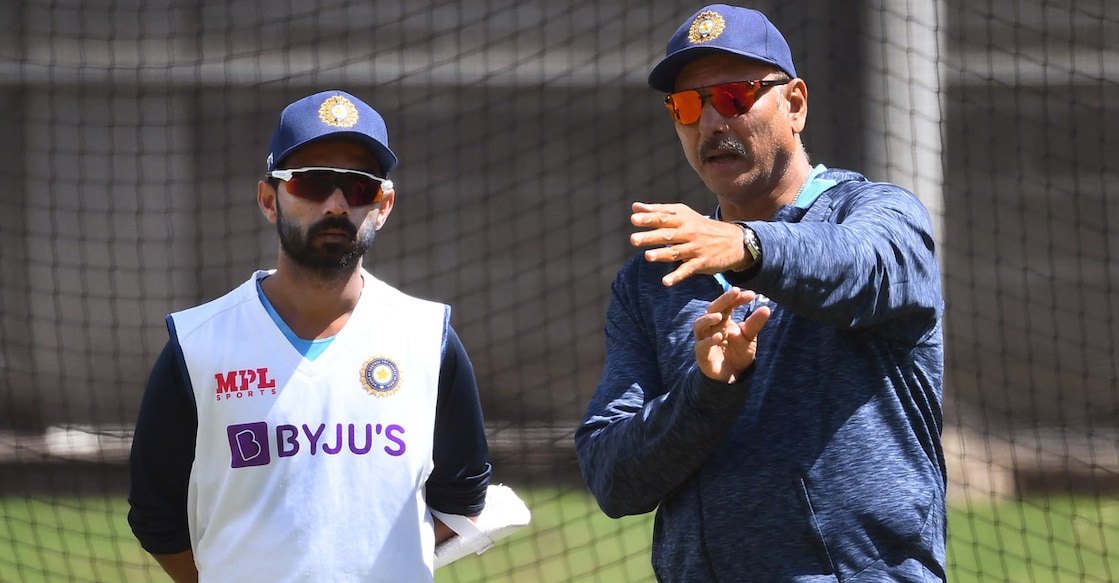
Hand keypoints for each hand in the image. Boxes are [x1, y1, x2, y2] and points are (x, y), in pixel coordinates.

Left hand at [629, 201, 750, 285]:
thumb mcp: (683, 214)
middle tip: (633, 239)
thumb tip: (635, 206)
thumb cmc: (700, 226)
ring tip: (647, 256)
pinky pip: (688, 270)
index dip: (649, 218)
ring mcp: (696, 248)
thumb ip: (658, 211)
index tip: (633, 219)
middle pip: (668, 234)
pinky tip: (666, 281)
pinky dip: (677, 276)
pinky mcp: (702, 263)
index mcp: (682, 219)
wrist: (733, 240)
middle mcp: (689, 232)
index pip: (663, 218)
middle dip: (651, 237)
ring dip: (661, 254)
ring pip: (676, 252)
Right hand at [693, 287, 770, 383]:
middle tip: (734, 292)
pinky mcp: (702, 355)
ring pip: (699, 325)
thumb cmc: (739, 354)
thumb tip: (766, 308)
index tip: (751, 295)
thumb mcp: (749, 337)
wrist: (734, 376)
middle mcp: (711, 328)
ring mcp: (704, 340)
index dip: (736, 298)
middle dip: (722, 300)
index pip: (727, 305)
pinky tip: (719, 337)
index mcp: (722, 321)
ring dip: (708, 319)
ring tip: (720, 316)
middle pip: (712, 309)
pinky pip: (701, 346)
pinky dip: (708, 341)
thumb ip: (755, 324)